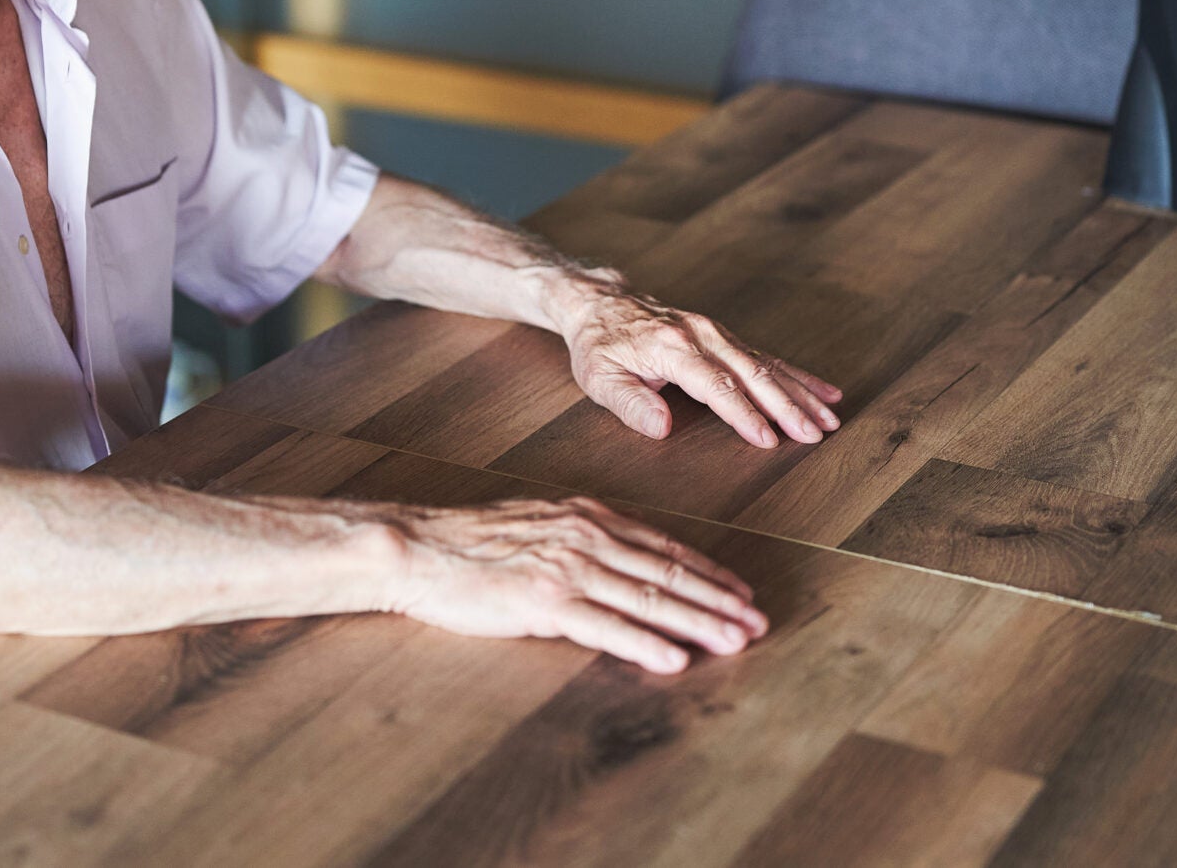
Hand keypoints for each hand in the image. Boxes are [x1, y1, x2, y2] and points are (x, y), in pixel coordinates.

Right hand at [383, 495, 766, 673]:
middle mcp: (587, 538)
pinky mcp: (544, 602)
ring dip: (699, 622)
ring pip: (649, 599)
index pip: (663, 548)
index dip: (708, 572)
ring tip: (735, 641)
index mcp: (589, 518)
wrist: (419, 547)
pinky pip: (607, 626)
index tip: (740, 593)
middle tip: (758, 621)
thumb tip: (620, 559)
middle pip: (668, 573)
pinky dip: (646, 643)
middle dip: (719, 600)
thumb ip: (581, 539)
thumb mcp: (538, 526)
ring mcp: (568, 569)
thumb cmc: (470, 543)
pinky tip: (674, 658)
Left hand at [550, 277, 842, 447]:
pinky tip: (824, 391)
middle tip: (816, 434)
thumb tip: (661, 427)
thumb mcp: (600, 377)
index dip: (744, 413)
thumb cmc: (599, 345)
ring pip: (767, 364)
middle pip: (753, 373)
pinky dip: (797, 375)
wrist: (602, 303)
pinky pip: (766, 356)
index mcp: (672, 347)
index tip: (769, 439)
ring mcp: (717, 333)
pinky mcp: (724, 336)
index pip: (716, 385)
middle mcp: (702, 335)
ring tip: (831, 418)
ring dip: (801, 392)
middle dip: (787, 406)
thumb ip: (630, 403)